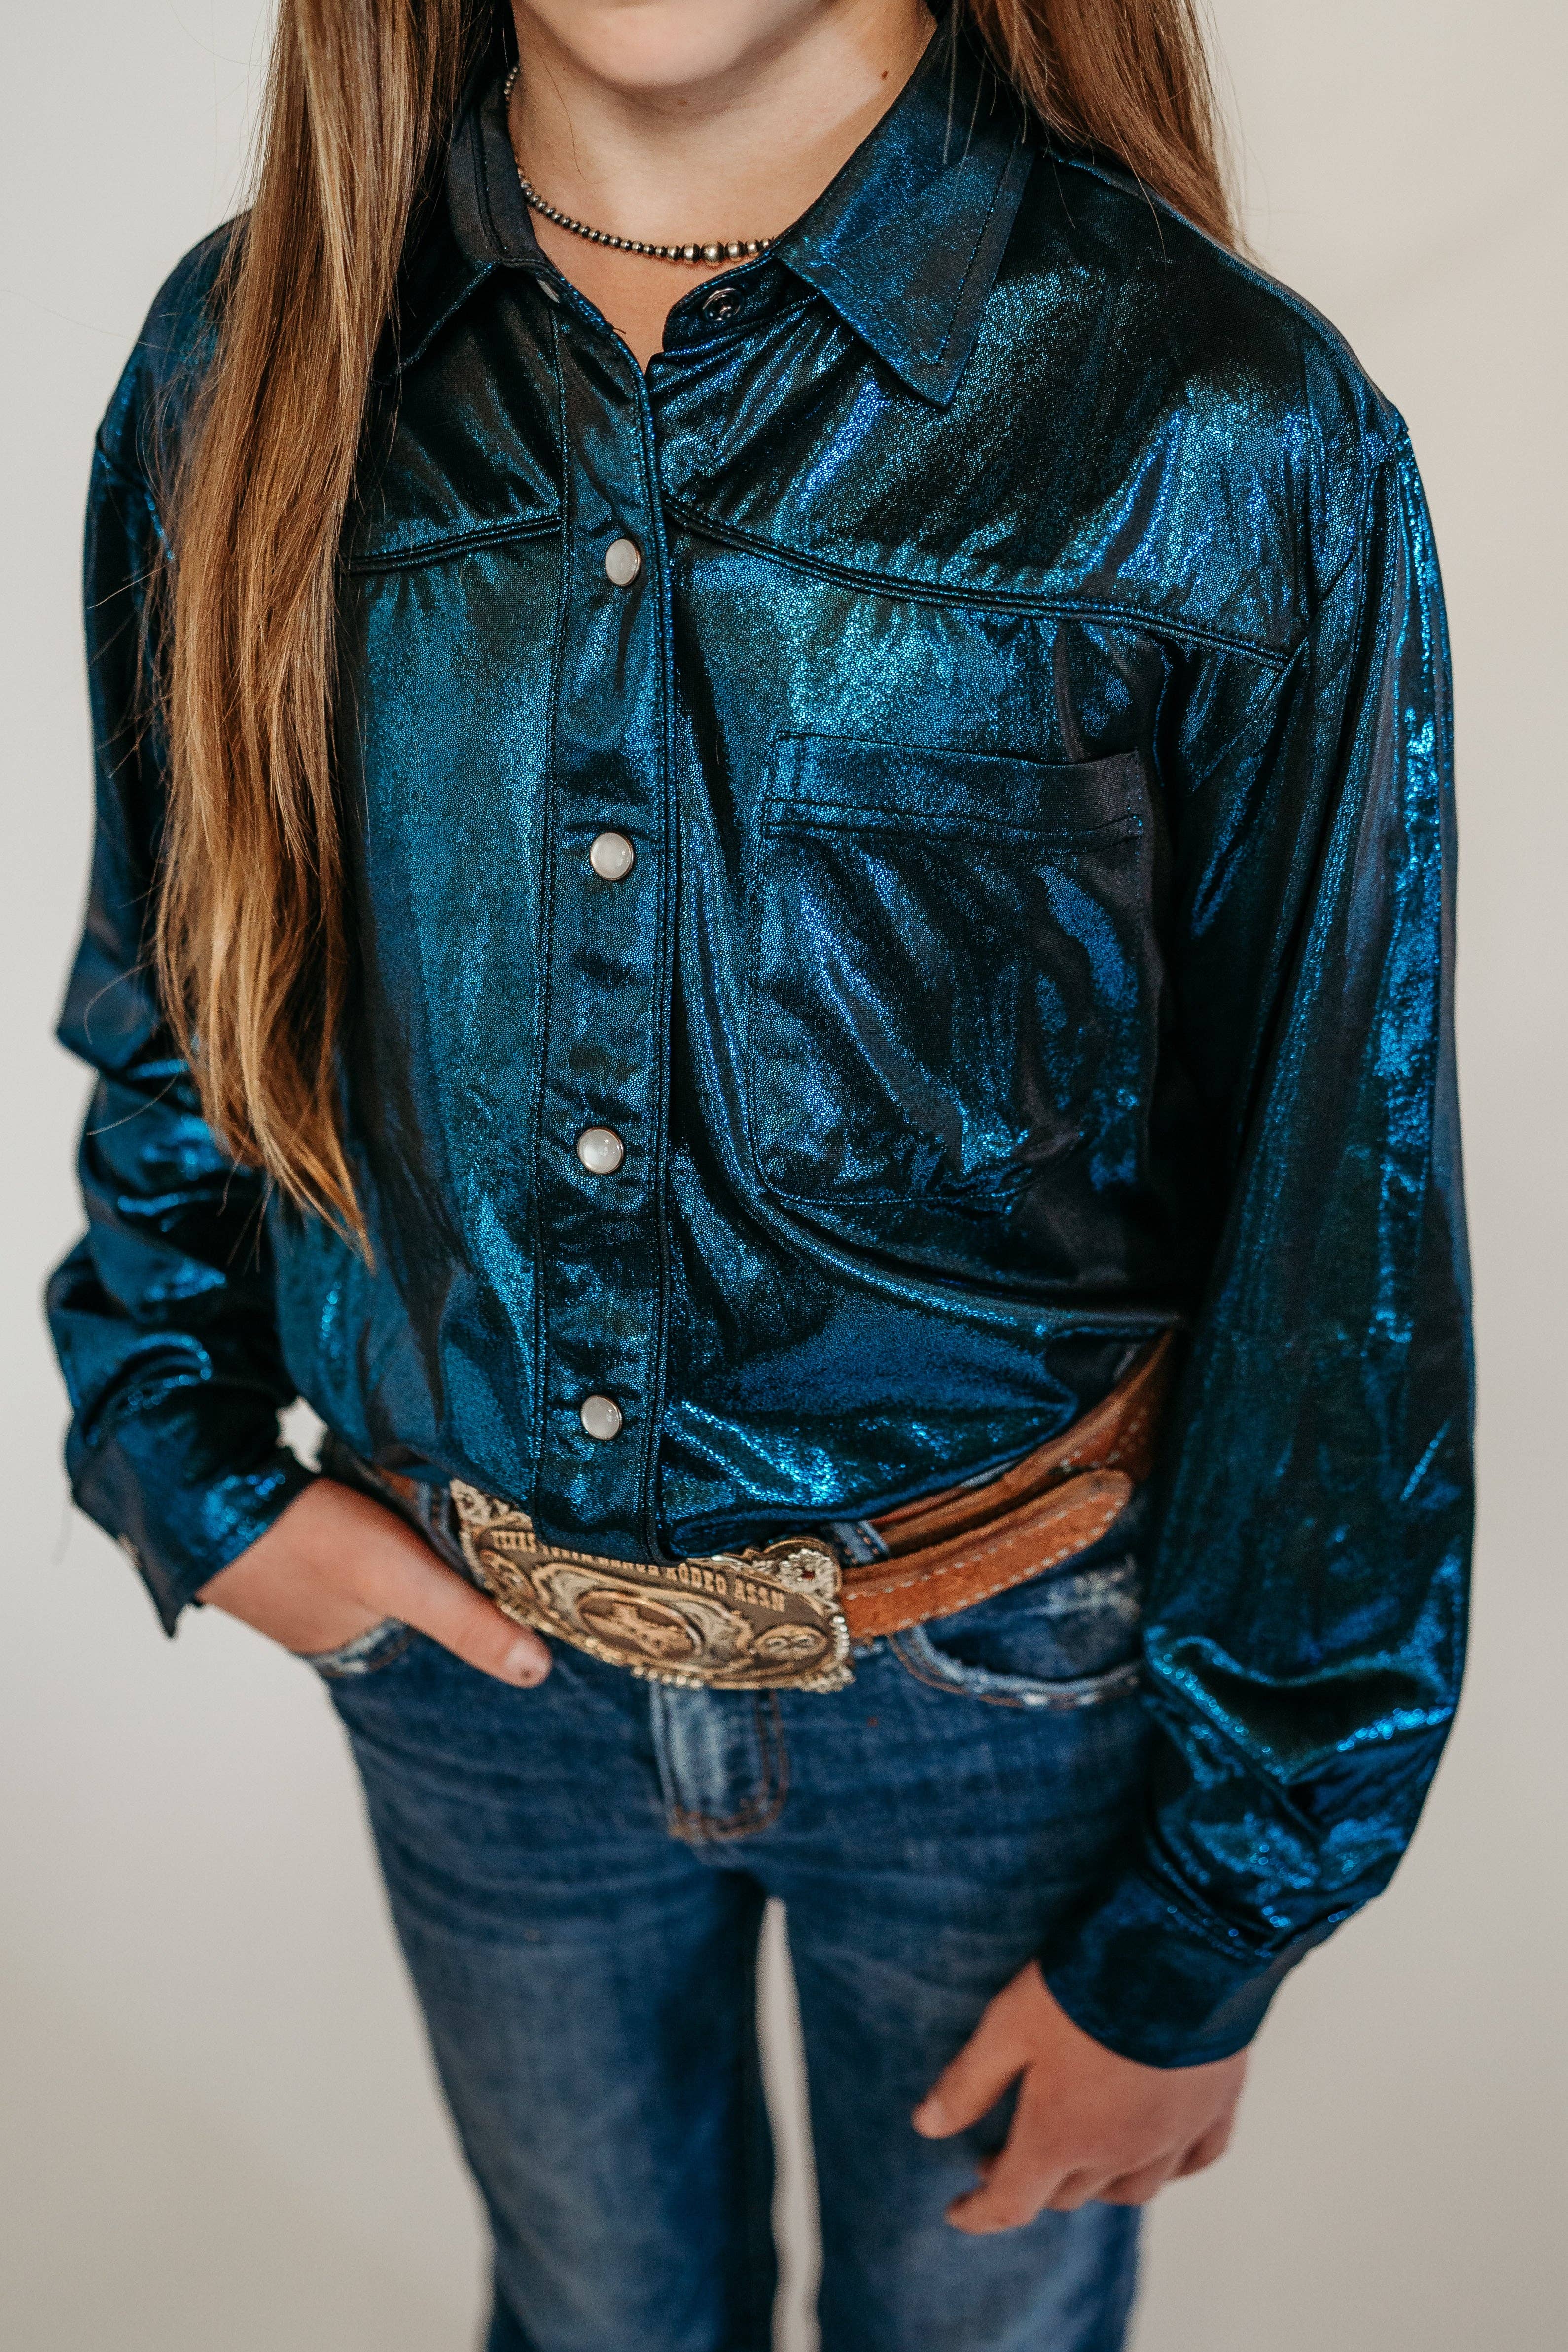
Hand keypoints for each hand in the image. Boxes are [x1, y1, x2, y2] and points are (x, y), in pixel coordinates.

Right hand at [198, 1478, 551, 1685]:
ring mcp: (299, 1572)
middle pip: (408, 1590)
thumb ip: (465, 1621)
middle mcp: (325, 1616)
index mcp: (352, 1641)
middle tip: (491, 1517)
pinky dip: (372, 1506)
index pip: (436, 1626)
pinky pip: (349, 1522)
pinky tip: (385, 1482)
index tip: (521, 1564)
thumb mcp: (399, 1578)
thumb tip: (537, 1671)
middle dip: (445, 1562)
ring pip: (379, 1555)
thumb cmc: (302, 1539)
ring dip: (406, 1530)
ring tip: (445, 1496)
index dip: (476, 1601)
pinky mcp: (286, 1526)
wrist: (203, 1482)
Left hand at [912, 1959, 1245, 2230]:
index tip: (956, 2211)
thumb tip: (927, 2127)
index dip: (978, 2213)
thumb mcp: (1008, 2025)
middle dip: (1031, 2183)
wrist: (1181, 1949)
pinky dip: (1167, 2168)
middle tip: (1004, 2157)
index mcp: (1062, 2137)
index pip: (1010, 2202)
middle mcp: (1119, 2153)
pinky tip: (1155, 2152)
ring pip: (1130, 2189)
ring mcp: (1173, 2136)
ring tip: (1073, 2158)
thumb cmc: (1086, 1985)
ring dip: (1094, 2183)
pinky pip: (1193, 2162)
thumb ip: (969, 2082)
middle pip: (1068, 2193)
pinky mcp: (1215, 2108)